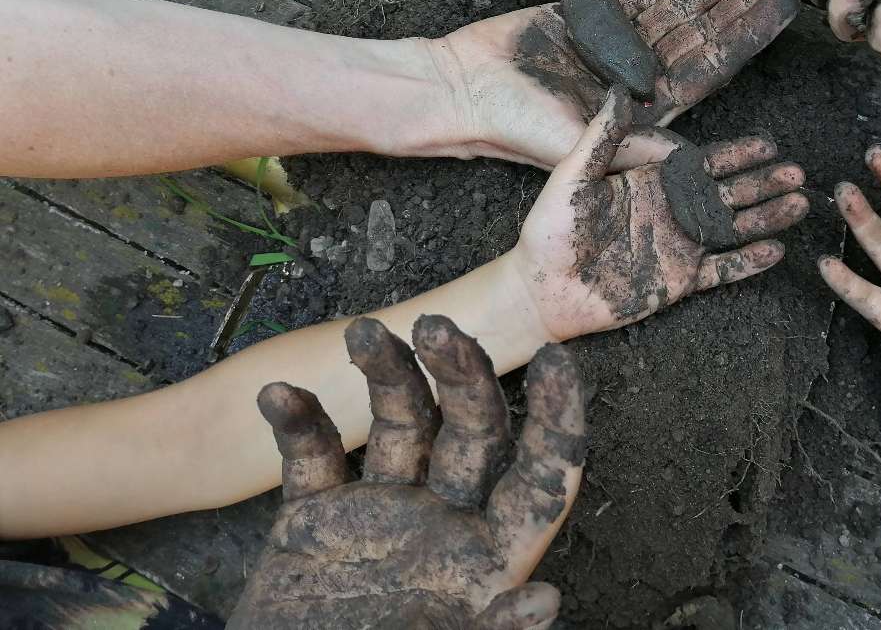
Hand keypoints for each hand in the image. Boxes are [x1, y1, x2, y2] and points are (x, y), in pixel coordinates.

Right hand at [229, 315, 584, 629]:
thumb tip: (548, 601)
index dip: (556, 420)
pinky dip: (297, 424)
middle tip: (436, 326)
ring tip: (363, 332)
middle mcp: (442, 521)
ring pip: (398, 422)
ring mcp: (379, 514)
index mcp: (487, 558)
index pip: (539, 477)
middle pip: (469, 428)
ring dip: (385, 372)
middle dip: (462, 371)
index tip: (556, 359)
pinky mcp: (316, 521)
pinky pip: (313, 458)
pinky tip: (277, 395)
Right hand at [434, 0, 797, 169]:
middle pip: (704, 31)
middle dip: (743, 2)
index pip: (712, 67)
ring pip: (679, 7)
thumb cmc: (514, 128)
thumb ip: (638, 146)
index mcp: (645, 106)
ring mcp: (616, 41)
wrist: (461, 92)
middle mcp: (638, 72)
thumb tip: (696, 163)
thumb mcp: (583, 146)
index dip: (750, 38)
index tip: (785, 11)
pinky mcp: (590, 15)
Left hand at [506, 88, 808, 341]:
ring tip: (800, 205)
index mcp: (650, 183)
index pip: (703, 164)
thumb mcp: (573, 176)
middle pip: (729, 194)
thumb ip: (600, 136)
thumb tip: (618, 88)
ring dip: (767, 217)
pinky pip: (722, 271)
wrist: (541, 289)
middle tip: (798, 172)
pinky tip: (776, 250)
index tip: (769, 143)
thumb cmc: (549, 230)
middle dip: (764, 183)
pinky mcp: (678, 282)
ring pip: (734, 230)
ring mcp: (677, 247)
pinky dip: (749, 262)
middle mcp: (670, 212)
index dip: (737, 154)